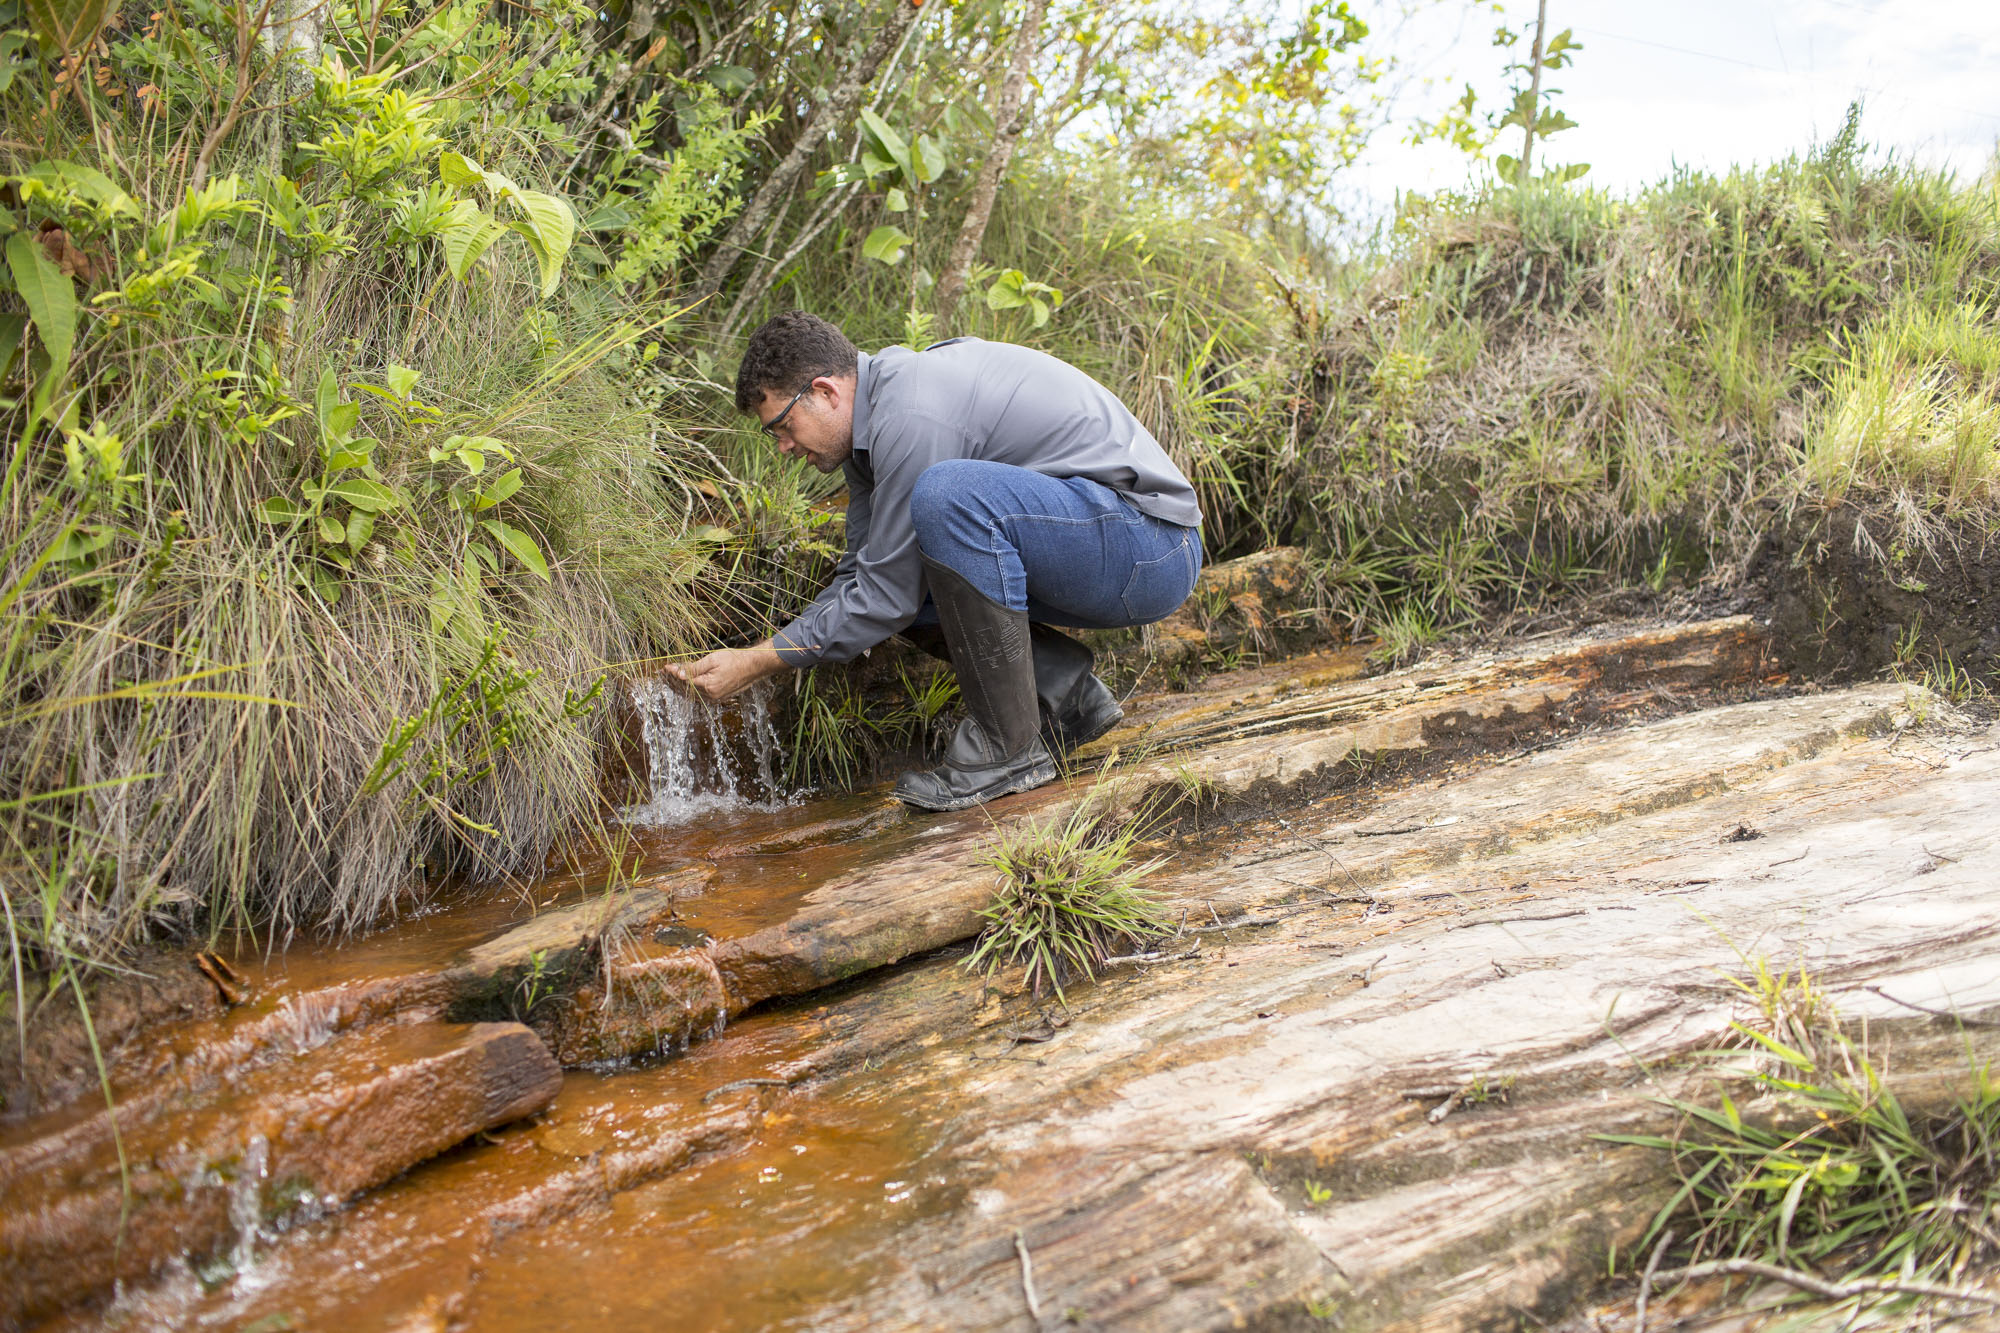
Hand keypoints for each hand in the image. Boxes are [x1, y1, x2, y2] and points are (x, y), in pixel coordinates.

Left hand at [666, 643, 784, 701]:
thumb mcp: (712, 660)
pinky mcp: (719, 697)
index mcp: (708, 686)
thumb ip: (694, 668)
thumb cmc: (734, 660)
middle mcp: (711, 696)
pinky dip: (690, 690)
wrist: (753, 666)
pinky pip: (700, 696)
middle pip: (686, 690)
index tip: (665, 667)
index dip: (673, 674)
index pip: (684, 681)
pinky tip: (685, 684)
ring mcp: (716, 698)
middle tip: (663, 674)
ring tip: (670, 679)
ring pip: (692, 694)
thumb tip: (678, 674)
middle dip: (673, 681)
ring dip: (680, 687)